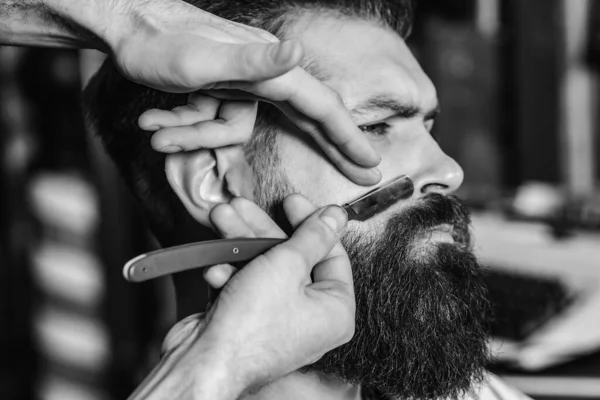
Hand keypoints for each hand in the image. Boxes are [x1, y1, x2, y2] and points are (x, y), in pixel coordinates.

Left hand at [117, 0, 380, 184]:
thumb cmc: (162, 42)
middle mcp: (264, 77)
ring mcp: (242, 87)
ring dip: (194, 135)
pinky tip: (157, 121)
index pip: (321, 107)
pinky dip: (185, 127)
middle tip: (362, 174)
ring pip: (233, 132)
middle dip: (330, 147)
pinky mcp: (222, 93)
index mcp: (271, 71)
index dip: (348, 137)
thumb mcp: (205, 59)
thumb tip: (297, 53)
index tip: (371, 163)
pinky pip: (213, 125)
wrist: (127, 30)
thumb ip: (255, 61)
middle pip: (308, 119)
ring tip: (157, 130)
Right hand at [130, 195, 354, 399]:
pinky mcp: (250, 321)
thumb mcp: (287, 264)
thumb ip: (312, 235)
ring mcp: (279, 320)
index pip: (332, 254)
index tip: (293, 202)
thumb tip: (336, 216)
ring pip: (264, 268)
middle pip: (292, 258)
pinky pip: (246, 287)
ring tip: (221, 219)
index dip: (311, 223)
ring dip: (240, 245)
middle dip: (262, 229)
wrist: (203, 363)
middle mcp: (311, 317)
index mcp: (335, 310)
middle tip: (245, 207)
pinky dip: (230, 275)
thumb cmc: (251, 326)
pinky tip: (216, 271)